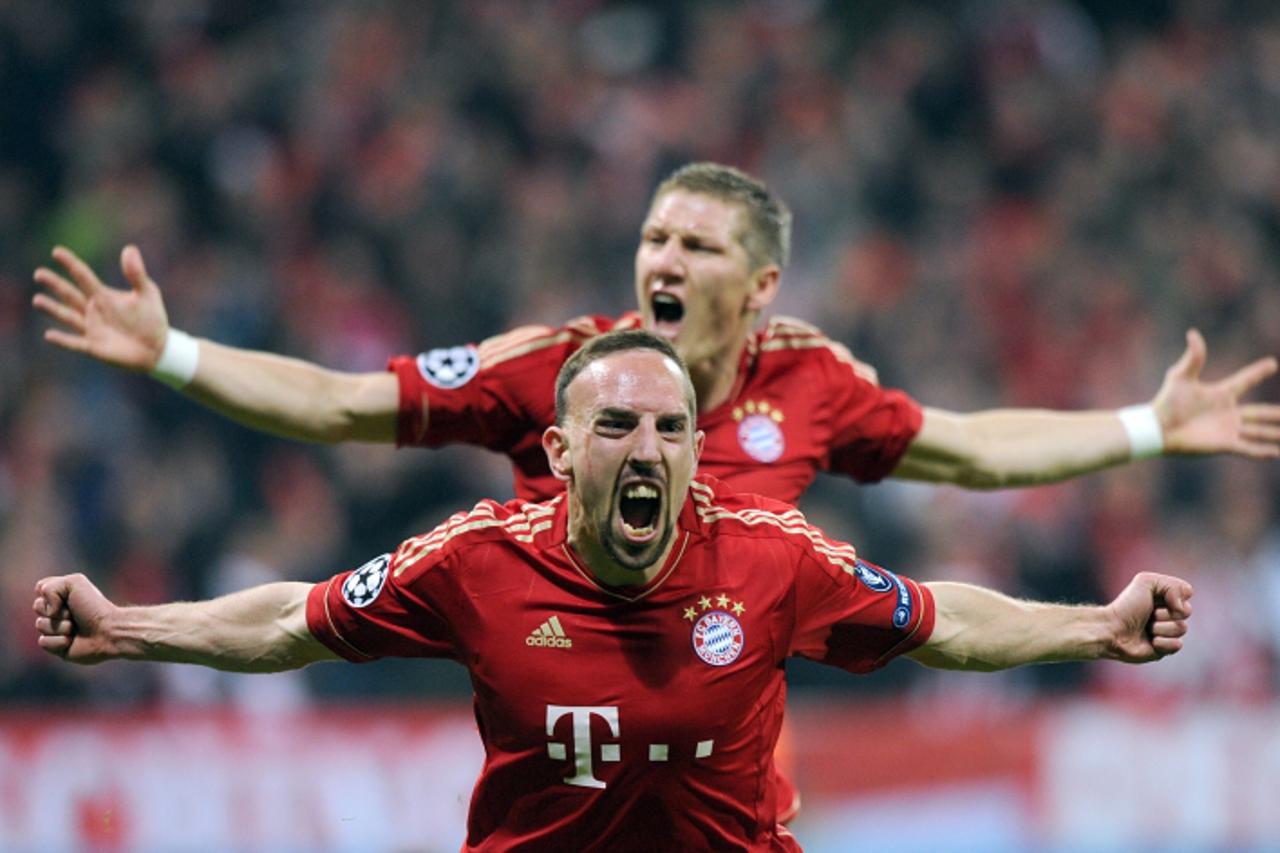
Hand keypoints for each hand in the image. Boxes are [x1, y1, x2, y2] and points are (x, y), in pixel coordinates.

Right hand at [32, 245, 170, 371]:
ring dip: (53, 309)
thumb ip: (136, 274)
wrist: (157, 347)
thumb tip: (129, 248)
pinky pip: (75, 343)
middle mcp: (93, 310)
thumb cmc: (151, 318)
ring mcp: (91, 328)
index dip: (71, 264)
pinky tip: (49, 335)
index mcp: (103, 295)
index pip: (83, 276)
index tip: (57, 251)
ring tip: (37, 300)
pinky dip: (63, 340)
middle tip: (39, 273)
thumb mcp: (147, 293)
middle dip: (55, 284)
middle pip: (69, 294)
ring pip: (67, 316)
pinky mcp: (94, 347)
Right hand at [33, 573, 117, 664]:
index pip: (40, 588)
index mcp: (62, 595)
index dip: (51, 593)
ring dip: (60, 626)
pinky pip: (43, 642)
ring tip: (76, 628)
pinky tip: (72, 641)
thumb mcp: (74, 582)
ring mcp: (56, 629)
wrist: (108, 632)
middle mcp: (57, 611)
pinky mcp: (56, 647)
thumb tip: (46, 610)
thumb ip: (50, 586)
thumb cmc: (94, 607)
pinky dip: (58, 641)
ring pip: (40, 625)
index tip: (69, 596)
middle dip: (57, 610)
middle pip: (37, 607)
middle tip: (75, 614)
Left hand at [1105, 572, 1192, 662]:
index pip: (1186, 593)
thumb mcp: (1146, 582)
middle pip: (1187, 612)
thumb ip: (1171, 585)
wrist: (1112, 630)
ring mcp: (1167, 632)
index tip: (1155, 597)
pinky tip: (1150, 642)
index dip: (1174, 596)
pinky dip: (1163, 642)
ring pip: (1182, 629)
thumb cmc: (1126, 606)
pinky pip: (1177, 645)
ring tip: (1146, 629)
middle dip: (1166, 613)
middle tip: (1149, 615)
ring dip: (1161, 628)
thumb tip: (1183, 606)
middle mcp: (1168, 614)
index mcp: (1165, 598)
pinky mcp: (1164, 649)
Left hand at [1152, 329, 1279, 457]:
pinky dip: (1263, 451)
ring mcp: (1227, 429)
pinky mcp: (1224, 444)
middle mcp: (1228, 412)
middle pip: (1259, 412)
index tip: (1272, 363)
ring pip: (1259, 431)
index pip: (1245, 380)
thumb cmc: (1167, 402)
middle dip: (1276, 413)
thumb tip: (1192, 332)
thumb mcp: (1181, 376)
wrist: (1157, 428)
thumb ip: (1193, 357)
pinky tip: (1276, 453)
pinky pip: (1249, 448)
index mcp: (1220, 394)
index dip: (1258, 372)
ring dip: (1275, 433)